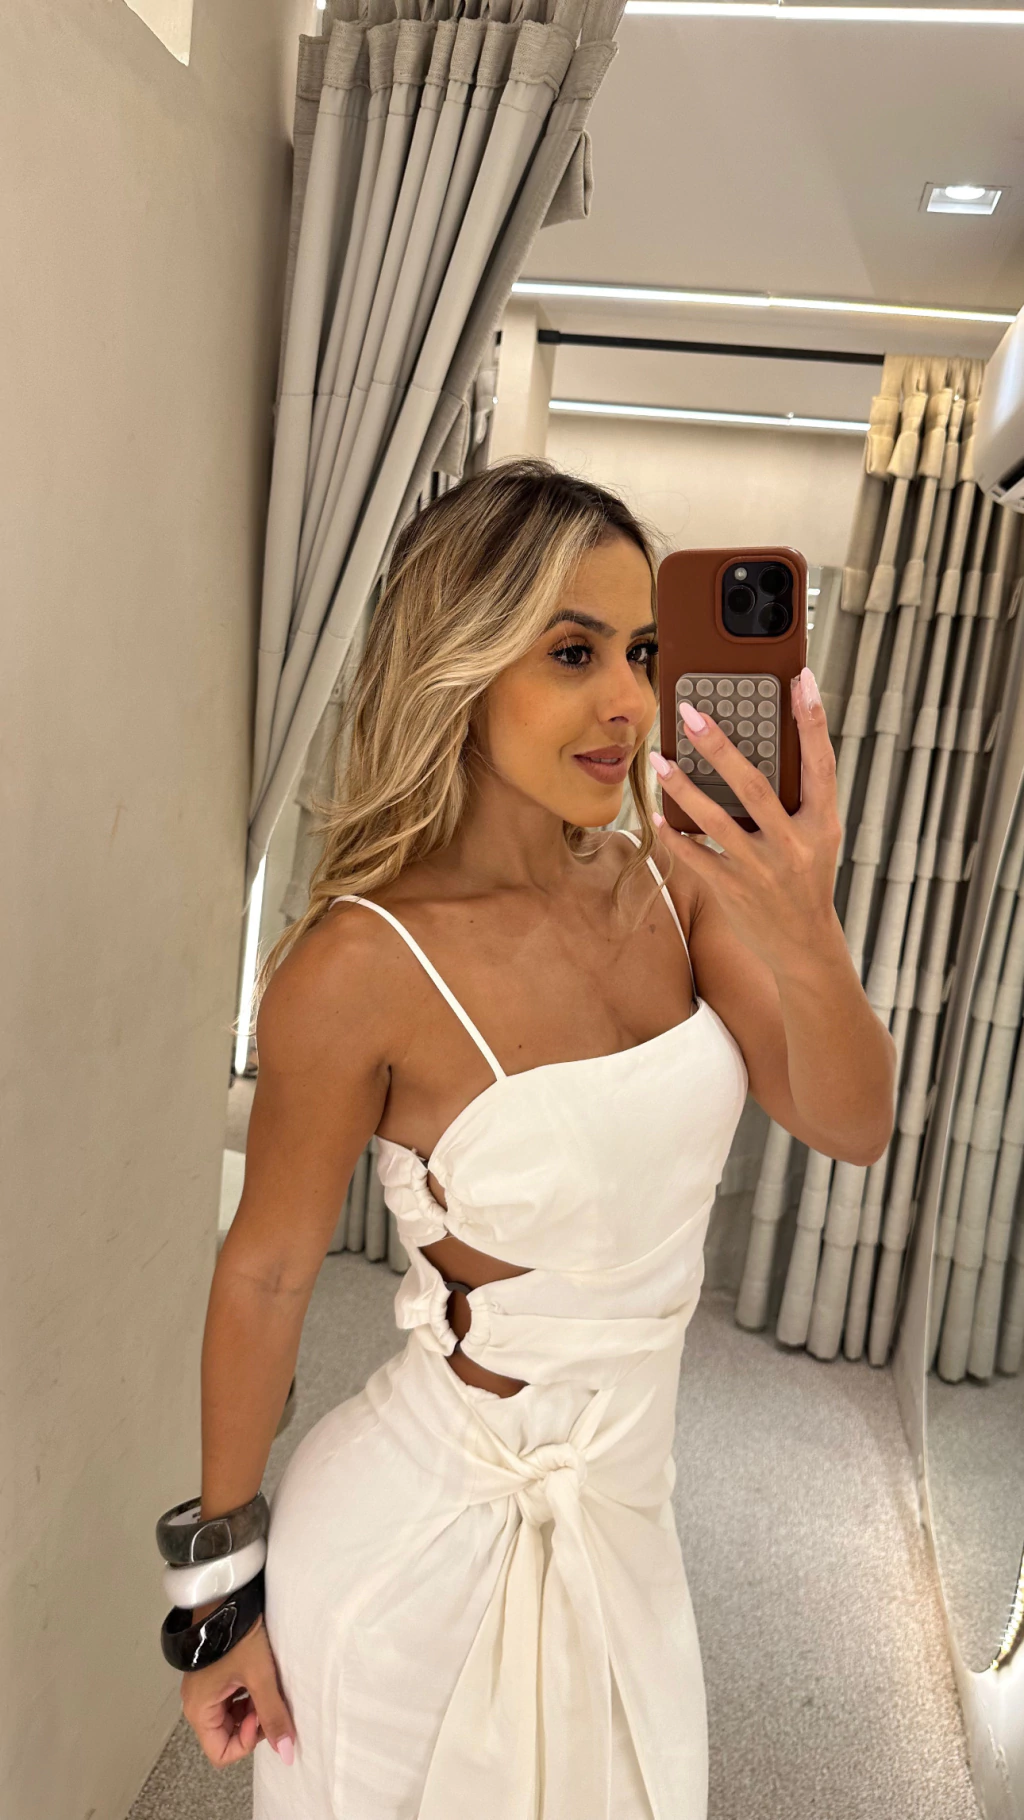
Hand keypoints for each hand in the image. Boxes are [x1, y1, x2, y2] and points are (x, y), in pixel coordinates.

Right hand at [180, 1610, 295, 1768]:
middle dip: (252, 1724)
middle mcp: (197, 1703)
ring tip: (265, 1684)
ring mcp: (204, 1688)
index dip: (247, 1741)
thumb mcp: (261, 1677)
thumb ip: (274, 1716)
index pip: (221, 1753)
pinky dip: (247, 1695)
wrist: (227, 1594)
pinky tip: (259, 1675)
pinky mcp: (213, 1675)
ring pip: (231, 1718)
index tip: (261, 1715)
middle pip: (227, 1736)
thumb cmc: (238, 1634)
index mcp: (199, 1710)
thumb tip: (286, 1752)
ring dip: (251, 1708)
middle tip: (267, 1698)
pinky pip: (231, 1699)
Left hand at [649, 666, 842, 976]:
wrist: (803, 945)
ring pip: (714, 819)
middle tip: (691, 714)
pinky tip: (652, 813)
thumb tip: (762, 745)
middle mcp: (793, 844)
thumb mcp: (817, 837)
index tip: (801, 679)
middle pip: (753, 785)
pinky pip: (695, 854)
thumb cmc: (806, 877)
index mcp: (822, 823)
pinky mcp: (732, 890)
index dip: (813, 720)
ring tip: (659, 759)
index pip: (821, 762)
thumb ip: (797, 798)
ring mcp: (761, 869)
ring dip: (682, 787)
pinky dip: (672, 833)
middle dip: (719, 747)